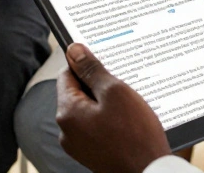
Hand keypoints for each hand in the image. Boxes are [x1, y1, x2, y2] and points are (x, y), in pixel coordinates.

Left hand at [56, 43, 170, 172]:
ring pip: (89, 111)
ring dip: (106, 104)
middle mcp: (67, 131)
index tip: (104, 62)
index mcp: (67, 113)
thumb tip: (74, 50)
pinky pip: (96, 128)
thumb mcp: (115, 93)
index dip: (86, 65)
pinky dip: (109, 121)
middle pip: (78, 93)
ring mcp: (79, 145)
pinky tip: (128, 122)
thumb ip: (92, 69)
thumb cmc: (136, 137)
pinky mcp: (93, 153)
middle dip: (99, 86)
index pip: (67, 75)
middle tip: (123, 87)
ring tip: (129, 107)